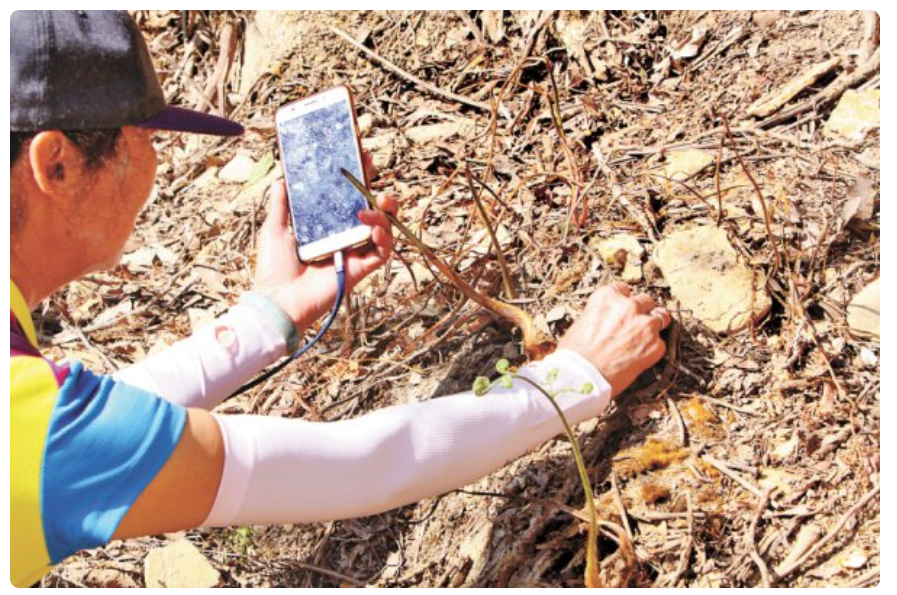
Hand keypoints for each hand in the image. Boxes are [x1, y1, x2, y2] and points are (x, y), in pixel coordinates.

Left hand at [253, 152, 397, 330]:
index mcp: (327, 226)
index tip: (361, 156)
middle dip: (379, 191)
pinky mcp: (360, 269)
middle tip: (374, 174)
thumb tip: (281, 178)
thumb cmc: (274, 268)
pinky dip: (384, 238)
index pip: (348, 197)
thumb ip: (281, 203)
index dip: (358, 178)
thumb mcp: (274, 228)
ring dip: (385, 213)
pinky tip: (373, 228)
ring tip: (376, 204)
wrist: (278, 299)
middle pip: (372, 210)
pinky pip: (383, 252)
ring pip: (385, 229)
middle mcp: (344, 237)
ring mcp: (354, 252)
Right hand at [558, 283, 670, 396]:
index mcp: (607, 297)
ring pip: (660, 318)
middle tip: (634, 325)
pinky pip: (660, 343)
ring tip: (643, 340)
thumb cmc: (574, 354)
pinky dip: (652, 350)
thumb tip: (607, 322)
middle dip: (641, 311)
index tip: (621, 310)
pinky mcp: (656, 346)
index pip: (622, 289)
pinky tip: (638, 359)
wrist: (582, 377)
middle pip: (645, 300)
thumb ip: (600, 316)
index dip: (622, 301)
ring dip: (652, 327)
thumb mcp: (581, 323)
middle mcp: (629, 306)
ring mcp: (645, 325)